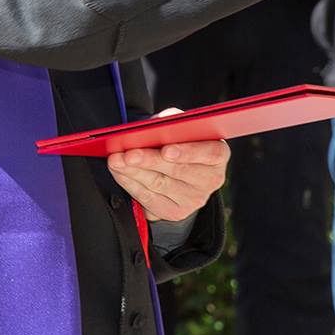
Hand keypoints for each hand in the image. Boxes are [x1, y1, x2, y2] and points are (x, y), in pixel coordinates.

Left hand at [106, 110, 228, 222]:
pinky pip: (149, 198)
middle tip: (128, 154)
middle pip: (177, 170)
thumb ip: (173, 122)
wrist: (176, 170)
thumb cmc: (178, 141)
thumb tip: (157, 124)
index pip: (209, 153)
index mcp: (217, 154)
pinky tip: (120, 173)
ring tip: (116, 161)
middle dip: (149, 160)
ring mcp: (193, 199)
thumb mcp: (179, 127)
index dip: (188, 152)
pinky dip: (130, 184)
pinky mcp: (175, 212)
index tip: (166, 150)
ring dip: (134, 172)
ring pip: (159, 184)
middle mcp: (210, 179)